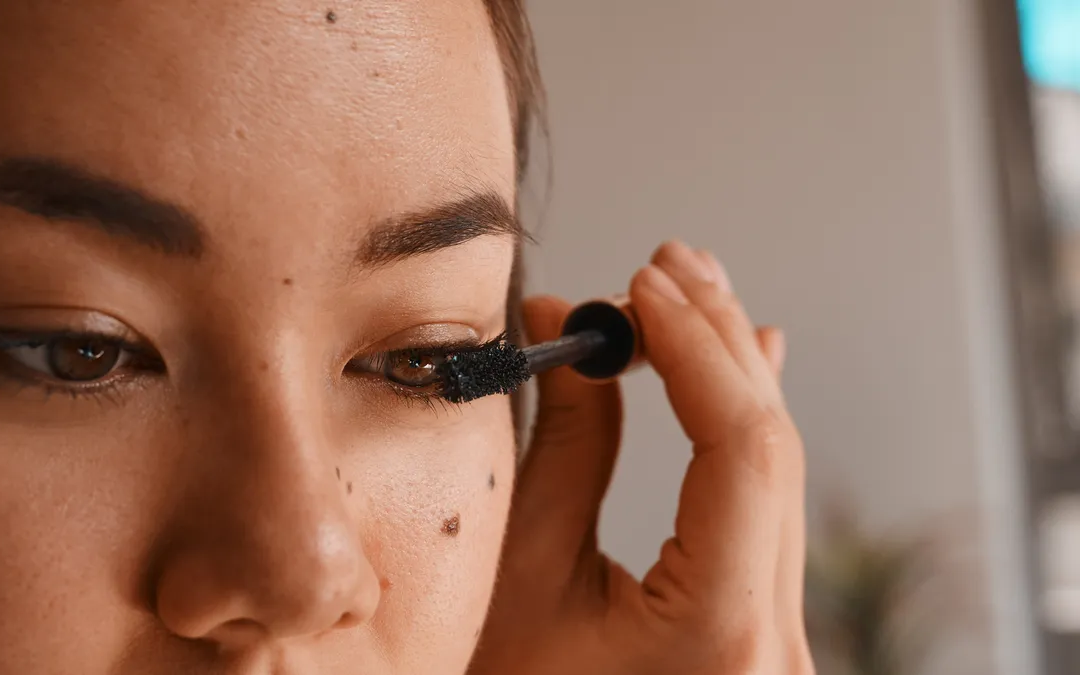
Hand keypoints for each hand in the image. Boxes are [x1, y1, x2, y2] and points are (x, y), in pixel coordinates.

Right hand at [470, 241, 812, 674]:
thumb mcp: (520, 581)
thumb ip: (561, 452)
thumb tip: (564, 331)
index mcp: (717, 629)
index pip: (738, 450)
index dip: (693, 349)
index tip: (641, 287)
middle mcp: (773, 637)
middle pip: (771, 451)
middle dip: (714, 341)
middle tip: (666, 267)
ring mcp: (778, 637)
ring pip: (776, 475)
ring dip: (729, 375)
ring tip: (687, 294)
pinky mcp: (760, 628)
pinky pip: (768, 508)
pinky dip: (743, 429)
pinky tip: (742, 371)